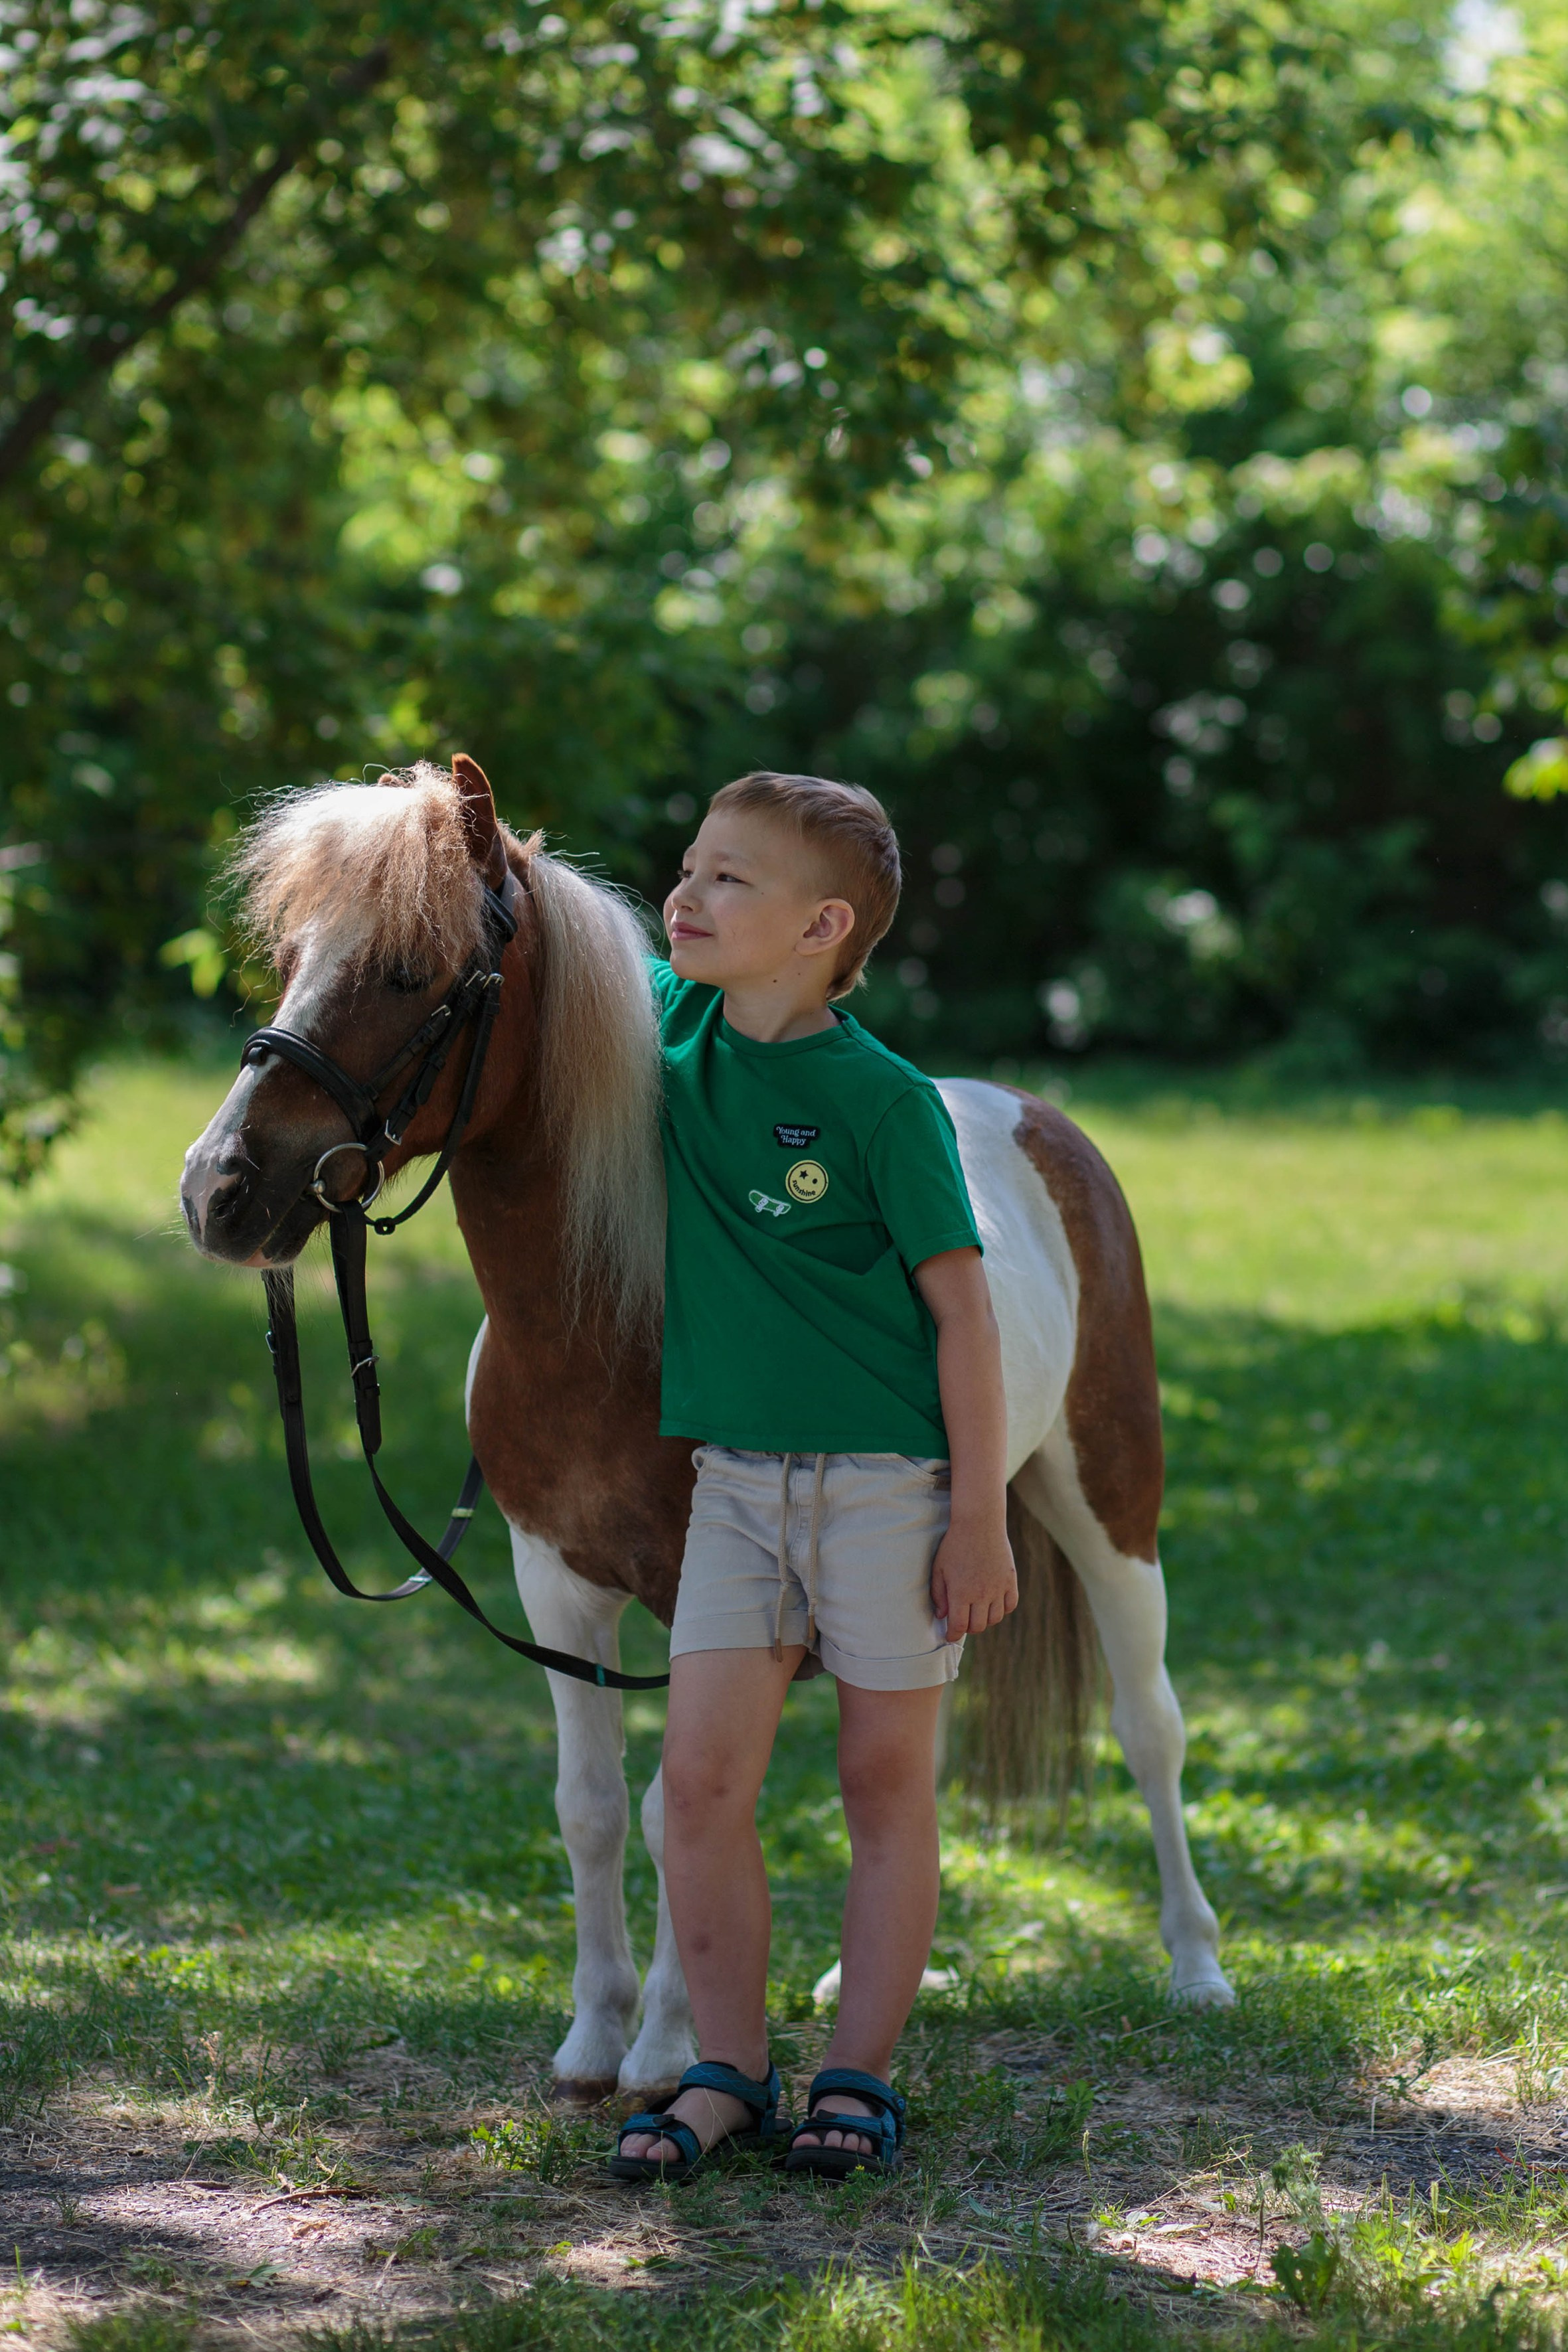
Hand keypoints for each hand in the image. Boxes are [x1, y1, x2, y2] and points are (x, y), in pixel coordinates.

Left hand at [931, 1514, 1017, 1637]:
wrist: (979, 1523)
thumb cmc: (955, 1545)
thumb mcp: (939, 1569)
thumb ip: (939, 1595)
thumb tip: (942, 1616)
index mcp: (961, 1593)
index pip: (959, 1626)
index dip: (953, 1635)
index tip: (950, 1636)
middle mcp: (981, 1594)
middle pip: (977, 1626)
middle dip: (967, 1628)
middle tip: (962, 1621)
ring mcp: (998, 1588)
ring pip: (994, 1619)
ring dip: (985, 1620)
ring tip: (977, 1612)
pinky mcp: (1010, 1581)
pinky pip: (1010, 1606)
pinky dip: (1002, 1609)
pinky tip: (993, 1603)